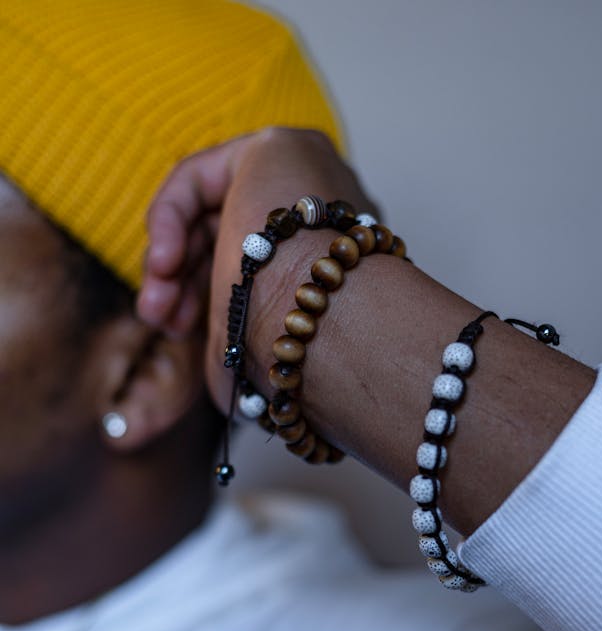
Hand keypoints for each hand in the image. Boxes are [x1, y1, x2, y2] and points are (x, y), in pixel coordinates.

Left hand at [138, 127, 375, 411]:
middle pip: (227, 238)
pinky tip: (164, 264)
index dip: (202, 299)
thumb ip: (238, 350)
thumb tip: (224, 393)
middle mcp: (324, 220)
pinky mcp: (277, 149)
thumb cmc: (298, 350)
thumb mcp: (256, 350)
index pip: (249, 267)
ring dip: (169, 264)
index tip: (180, 333)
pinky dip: (169, 221)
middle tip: (160, 321)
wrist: (321, 325)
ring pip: (210, 213)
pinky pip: (200, 179)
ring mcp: (307, 179)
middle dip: (181, 284)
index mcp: (328, 265)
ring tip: (156, 307)